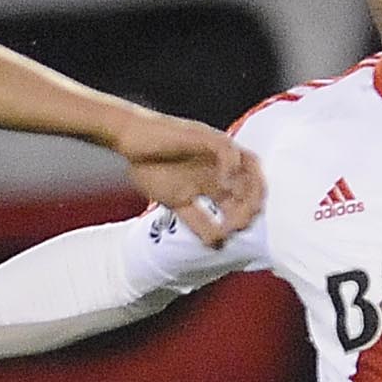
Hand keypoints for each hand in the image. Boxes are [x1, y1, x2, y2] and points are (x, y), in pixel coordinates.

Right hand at [115, 112, 263, 246]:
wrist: (127, 138)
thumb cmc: (149, 166)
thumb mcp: (178, 203)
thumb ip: (199, 221)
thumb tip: (218, 245)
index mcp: (217, 178)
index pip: (245, 197)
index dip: (245, 216)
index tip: (231, 233)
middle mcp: (222, 164)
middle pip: (254, 183)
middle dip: (252, 206)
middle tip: (238, 225)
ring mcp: (215, 149)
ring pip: (250, 165)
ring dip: (250, 188)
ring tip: (239, 207)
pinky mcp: (203, 136)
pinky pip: (227, 150)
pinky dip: (231, 168)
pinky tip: (224, 186)